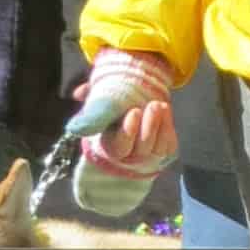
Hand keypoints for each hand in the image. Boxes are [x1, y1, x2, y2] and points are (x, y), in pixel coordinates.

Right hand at [61, 49, 177, 207]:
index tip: (134, 111)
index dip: (128, 131)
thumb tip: (79, 93)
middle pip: (142, 149)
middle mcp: (130, 156)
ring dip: (161, 126)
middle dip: (149, 126)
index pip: (121, 146)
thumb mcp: (101, 102)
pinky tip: (165, 110)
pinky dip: (169, 129)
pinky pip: (170, 146)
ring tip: (161, 105)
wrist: (137, 109)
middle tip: (152, 105)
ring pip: (158, 148)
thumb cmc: (115, 108)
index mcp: (110, 146)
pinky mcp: (164, 152)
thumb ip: (91, 98)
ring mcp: (148, 156)